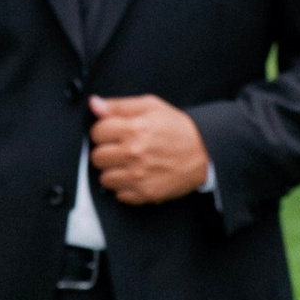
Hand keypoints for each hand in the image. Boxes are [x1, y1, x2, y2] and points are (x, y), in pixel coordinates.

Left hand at [88, 95, 211, 206]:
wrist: (205, 152)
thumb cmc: (179, 129)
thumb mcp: (151, 106)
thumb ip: (119, 106)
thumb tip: (95, 104)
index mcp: (133, 129)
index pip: (96, 133)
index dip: (103, 132)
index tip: (112, 133)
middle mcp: (134, 153)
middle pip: (97, 157)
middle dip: (106, 152)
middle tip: (119, 149)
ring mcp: (139, 176)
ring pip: (104, 179)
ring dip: (113, 172)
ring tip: (127, 165)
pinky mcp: (145, 193)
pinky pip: (119, 195)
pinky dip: (125, 188)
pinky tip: (136, 177)